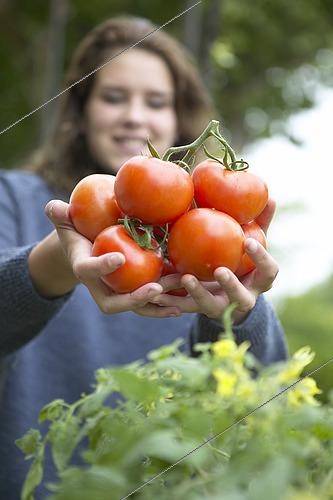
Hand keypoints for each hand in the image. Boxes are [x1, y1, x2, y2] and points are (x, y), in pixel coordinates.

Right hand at [45, 200, 180, 317]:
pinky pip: (151, 303)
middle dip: (136, 298)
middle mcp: (101, 288)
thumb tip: (54, 206)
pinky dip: (167, 303)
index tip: (119, 257)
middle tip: (155, 287)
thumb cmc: (78, 232)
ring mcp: (119, 294)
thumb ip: (60, 215)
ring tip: (180, 295)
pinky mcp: (135, 292)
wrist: (88, 250)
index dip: (103, 266)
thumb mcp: (67, 222)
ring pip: (138, 306)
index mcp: (85, 269)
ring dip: (159, 303)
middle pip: (116, 302)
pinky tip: (186, 298)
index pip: (90, 270)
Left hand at [151, 198, 278, 322]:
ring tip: (185, 278)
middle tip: (220, 270)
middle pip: (241, 297)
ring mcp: (223, 308)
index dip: (261, 258)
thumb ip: (260, 225)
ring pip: (211, 306)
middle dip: (231, 285)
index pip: (269, 271)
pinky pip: (186, 307)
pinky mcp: (201, 312)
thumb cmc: (244, 261)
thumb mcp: (253, 245)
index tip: (247, 243)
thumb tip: (270, 198)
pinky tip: (158, 292)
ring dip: (198, 293)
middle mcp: (243, 299)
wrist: (230, 295)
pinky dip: (172, 301)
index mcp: (260, 282)